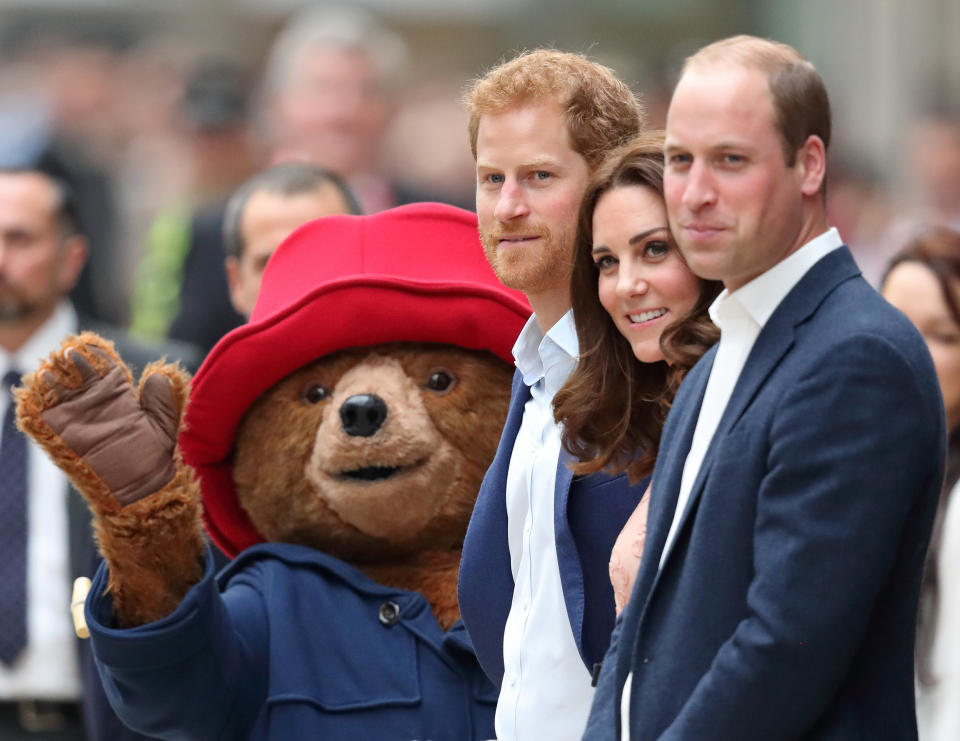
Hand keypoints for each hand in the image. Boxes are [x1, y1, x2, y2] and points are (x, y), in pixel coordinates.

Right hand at [17, 337, 181, 506]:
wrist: (143, 494)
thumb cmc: (155, 459)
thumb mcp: (164, 426)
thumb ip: (164, 400)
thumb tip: (161, 373)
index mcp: (120, 398)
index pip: (104, 368)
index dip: (96, 356)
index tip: (90, 344)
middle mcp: (96, 406)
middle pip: (77, 377)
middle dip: (69, 363)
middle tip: (67, 352)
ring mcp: (77, 423)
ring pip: (58, 395)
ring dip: (50, 382)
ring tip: (47, 371)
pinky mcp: (63, 442)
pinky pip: (43, 424)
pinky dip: (36, 410)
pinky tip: (33, 399)